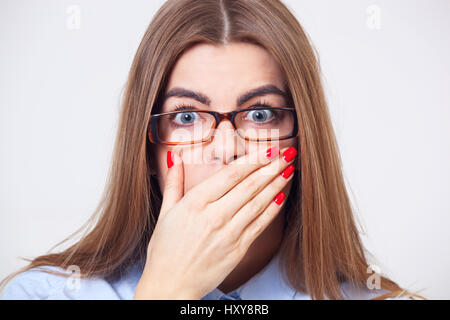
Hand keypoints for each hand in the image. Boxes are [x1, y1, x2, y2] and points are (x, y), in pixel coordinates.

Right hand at [134, 145, 297, 298]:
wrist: (171, 285)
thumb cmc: (165, 250)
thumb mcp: (165, 212)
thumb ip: (173, 182)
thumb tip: (176, 158)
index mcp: (195, 203)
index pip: (231, 174)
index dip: (254, 159)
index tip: (268, 149)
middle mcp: (214, 216)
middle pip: (250, 186)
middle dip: (272, 167)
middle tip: (288, 153)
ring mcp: (228, 233)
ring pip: (258, 203)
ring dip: (276, 184)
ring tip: (289, 169)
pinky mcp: (238, 249)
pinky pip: (260, 224)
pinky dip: (273, 209)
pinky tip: (282, 196)